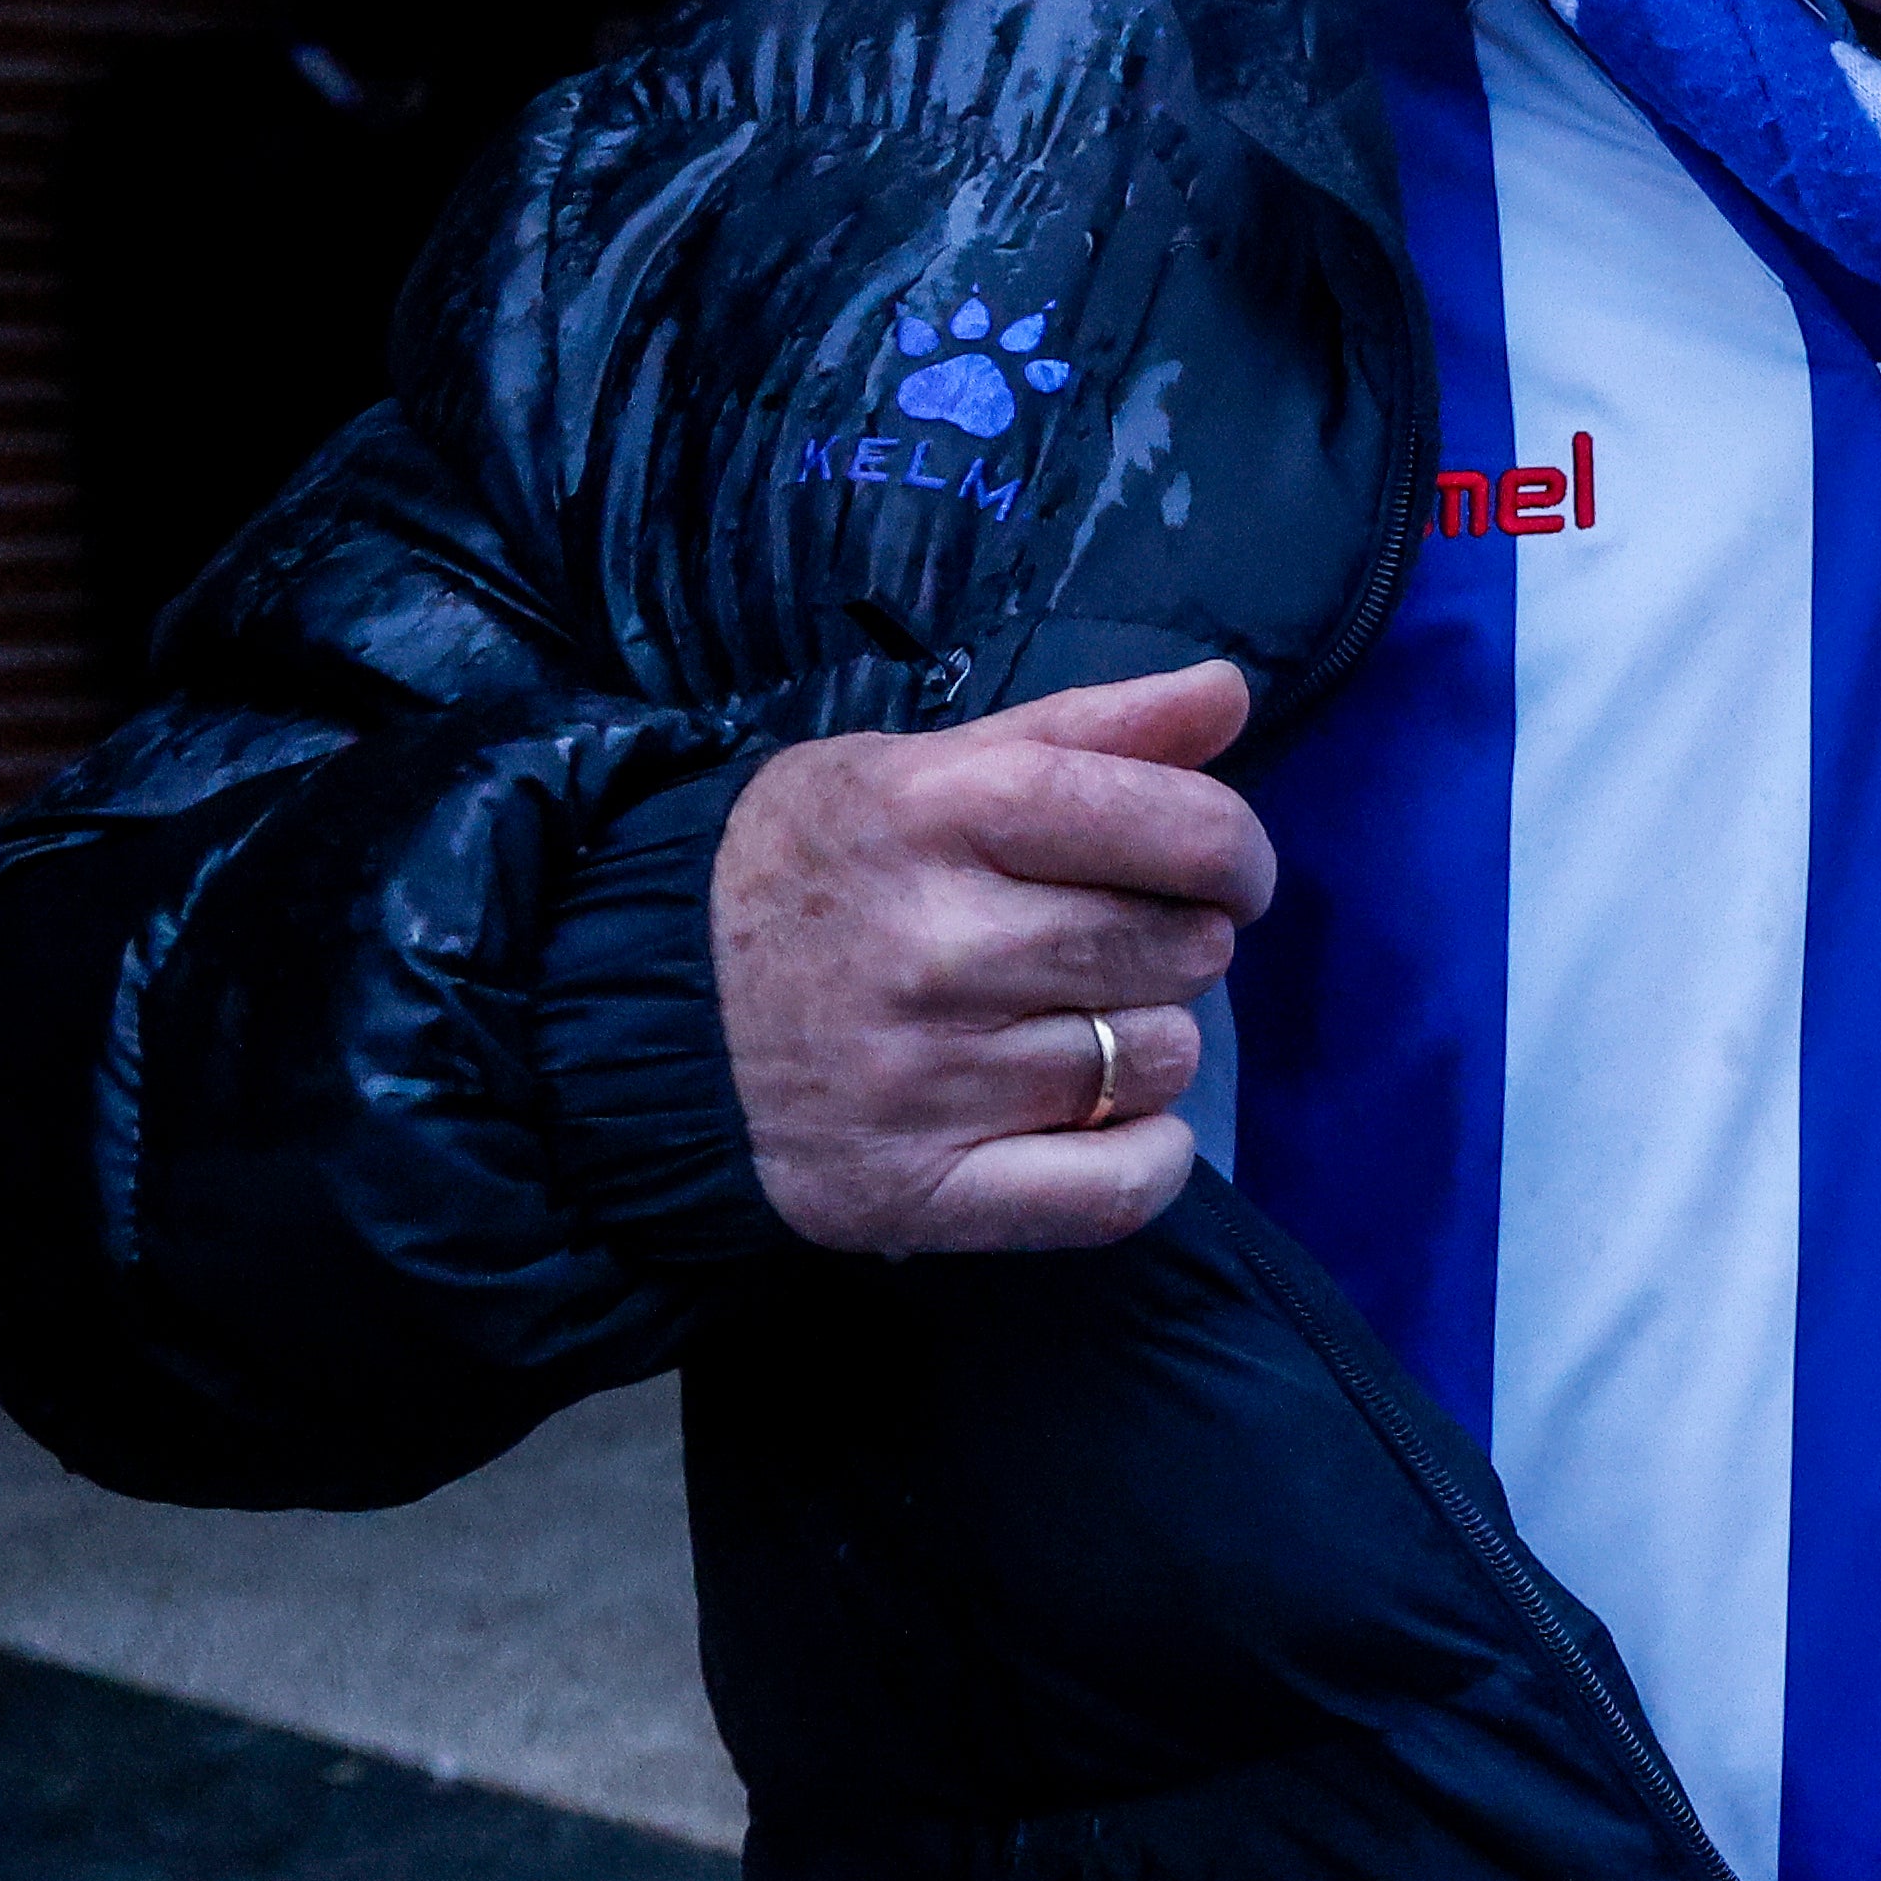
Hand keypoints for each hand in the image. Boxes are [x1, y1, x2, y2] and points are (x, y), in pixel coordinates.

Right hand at [711, 661, 1280, 1253]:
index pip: (1183, 830)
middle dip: (1175, 941)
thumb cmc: (814, 871)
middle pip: (1180, 948)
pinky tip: (1099, 1119)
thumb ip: (1085, 729)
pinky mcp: (915, 1190)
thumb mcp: (923, 767)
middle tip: (1104, 943)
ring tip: (1062, 1021)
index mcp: (939, 812)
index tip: (1222, 868)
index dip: (1236, 851)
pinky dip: (1144, 1158)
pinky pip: (1119, 1189)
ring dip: (1146, 1043)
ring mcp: (923, 1080)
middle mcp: (932, 945)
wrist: (643, 1009)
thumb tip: (1230, 691)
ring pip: (1159, 1061)